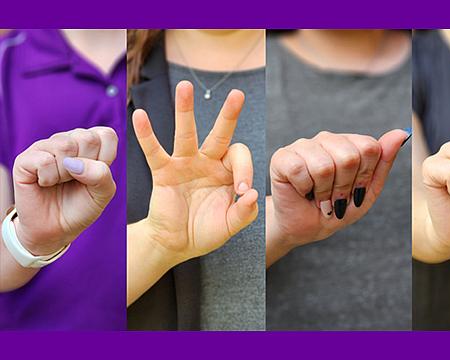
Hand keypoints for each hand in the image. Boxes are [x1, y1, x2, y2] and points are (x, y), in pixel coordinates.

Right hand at [11, 127, 117, 254]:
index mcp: (89, 143)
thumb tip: (75, 162)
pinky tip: (45, 183)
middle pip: (87, 138)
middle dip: (87, 167)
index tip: (95, 175)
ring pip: (65, 146)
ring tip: (60, 182)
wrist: (56, 228)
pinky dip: (49, 178)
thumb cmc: (81, 206)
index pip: (106, 135)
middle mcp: (67, 140)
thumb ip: (102, 174)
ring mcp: (44, 147)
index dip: (105, 159)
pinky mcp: (25, 160)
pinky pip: (43, 160)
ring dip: (67, 173)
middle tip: (76, 180)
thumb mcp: (103, 193)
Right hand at [132, 81, 257, 263]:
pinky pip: (154, 151)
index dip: (245, 170)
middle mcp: (208, 162)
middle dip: (229, 114)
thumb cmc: (204, 232)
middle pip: (220, 133)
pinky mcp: (163, 172)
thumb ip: (244, 213)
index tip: (242, 192)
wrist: (175, 244)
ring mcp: (185, 164)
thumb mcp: (229, 226)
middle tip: (238, 94)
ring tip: (185, 86)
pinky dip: (146, 134)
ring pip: (186, 133)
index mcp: (227, 172)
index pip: (240, 157)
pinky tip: (140, 115)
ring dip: (185, 110)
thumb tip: (253, 194)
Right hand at [268, 129, 408, 247]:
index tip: (356, 190)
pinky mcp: (282, 156)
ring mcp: (304, 145)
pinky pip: (300, 170)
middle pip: (348, 156)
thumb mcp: (368, 192)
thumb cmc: (337, 209)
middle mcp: (328, 139)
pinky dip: (304, 189)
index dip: (365, 176)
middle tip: (335, 197)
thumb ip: (384, 162)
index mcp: (350, 143)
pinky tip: (302, 191)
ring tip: (320, 197)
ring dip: (324, 192)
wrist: (305, 228)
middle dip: (344, 187)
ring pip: (324, 165)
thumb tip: (401, 134)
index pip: (370, 148)